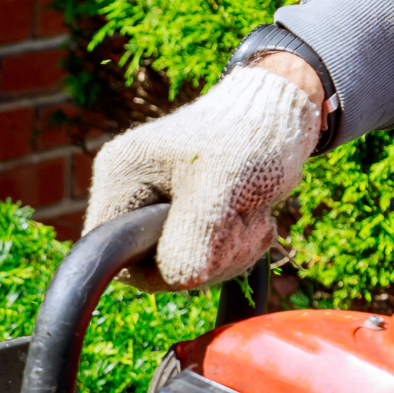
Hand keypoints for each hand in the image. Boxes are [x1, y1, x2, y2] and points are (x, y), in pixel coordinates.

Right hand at [84, 63, 321, 290]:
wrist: (283, 113)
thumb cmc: (249, 136)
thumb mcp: (222, 185)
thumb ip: (195, 234)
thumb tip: (180, 280)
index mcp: (120, 177)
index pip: (111, 251)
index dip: (155, 266)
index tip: (203, 248)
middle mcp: (130, 191)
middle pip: (148, 264)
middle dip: (205, 257)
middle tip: (243, 225)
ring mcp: (157, 203)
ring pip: (179, 264)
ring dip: (227, 252)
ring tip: (254, 218)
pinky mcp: (185, 213)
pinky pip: (199, 255)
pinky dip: (232, 247)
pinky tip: (253, 220)